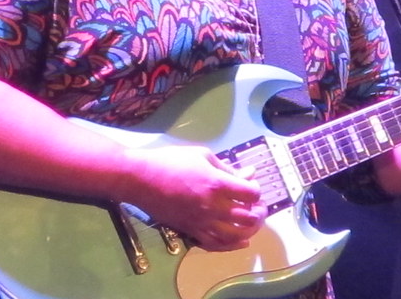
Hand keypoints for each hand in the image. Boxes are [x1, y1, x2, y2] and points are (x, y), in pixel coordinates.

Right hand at [119, 143, 266, 250]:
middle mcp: (212, 206)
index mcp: (217, 183)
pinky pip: (215, 244)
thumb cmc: (172, 161)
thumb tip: (249, 174)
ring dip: (250, 230)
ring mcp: (201, 222)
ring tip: (253, 221)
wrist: (141, 179)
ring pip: (235, 235)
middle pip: (247, 217)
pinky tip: (241, 241)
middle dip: (258, 212)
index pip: (250, 193)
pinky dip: (232, 245)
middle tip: (259, 206)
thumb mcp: (203, 156)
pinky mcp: (191, 231)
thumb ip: (228, 168)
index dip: (256, 190)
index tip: (252, 186)